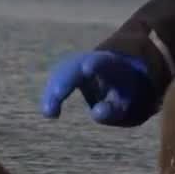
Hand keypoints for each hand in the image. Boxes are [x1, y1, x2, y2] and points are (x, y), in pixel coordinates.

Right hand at [40, 50, 157, 126]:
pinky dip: (51, 95)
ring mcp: (77, 63)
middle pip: (73, 66)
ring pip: (60, 72)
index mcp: (111, 66)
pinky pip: (56, 79)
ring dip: (52, 92)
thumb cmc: (124, 93)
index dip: (95, 63)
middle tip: (55, 106)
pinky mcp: (66, 70)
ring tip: (50, 114)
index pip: (102, 62)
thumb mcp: (124, 105)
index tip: (88, 67)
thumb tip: (95, 113)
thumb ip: (113, 110)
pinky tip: (50, 112)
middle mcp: (91, 59)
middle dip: (63, 82)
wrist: (120, 76)